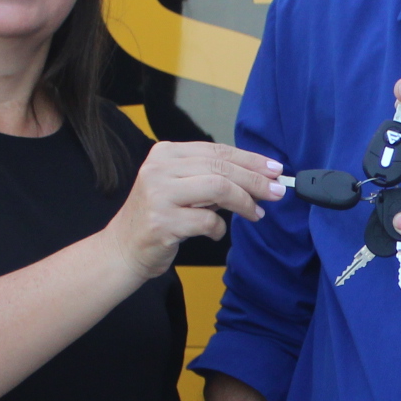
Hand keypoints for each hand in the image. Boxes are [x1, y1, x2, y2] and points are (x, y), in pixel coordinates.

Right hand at [106, 141, 285, 279]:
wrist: (123, 249)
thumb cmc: (160, 218)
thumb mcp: (181, 189)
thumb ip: (211, 178)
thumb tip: (260, 176)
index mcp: (165, 154)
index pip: (216, 151)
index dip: (250, 159)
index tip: (275, 169)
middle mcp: (159, 169)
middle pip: (221, 168)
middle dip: (254, 180)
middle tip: (277, 191)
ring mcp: (158, 195)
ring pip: (218, 188)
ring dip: (244, 202)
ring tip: (256, 213)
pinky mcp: (162, 223)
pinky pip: (207, 220)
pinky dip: (219, 228)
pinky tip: (215, 232)